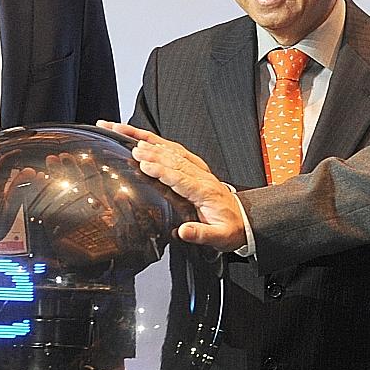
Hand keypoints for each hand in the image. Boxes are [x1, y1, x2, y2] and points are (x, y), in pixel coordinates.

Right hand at [98, 121, 246, 251]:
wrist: (243, 221)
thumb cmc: (229, 228)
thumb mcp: (218, 237)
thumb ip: (201, 234)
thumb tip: (183, 232)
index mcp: (204, 191)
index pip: (179, 178)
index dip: (161, 170)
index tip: (144, 164)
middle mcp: (200, 175)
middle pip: (172, 158)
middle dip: (149, 150)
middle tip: (129, 145)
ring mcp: (197, 169)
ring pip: (170, 149)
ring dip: (147, 139)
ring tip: (125, 132)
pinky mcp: (193, 166)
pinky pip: (173, 149)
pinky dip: (156, 141)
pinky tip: (141, 136)